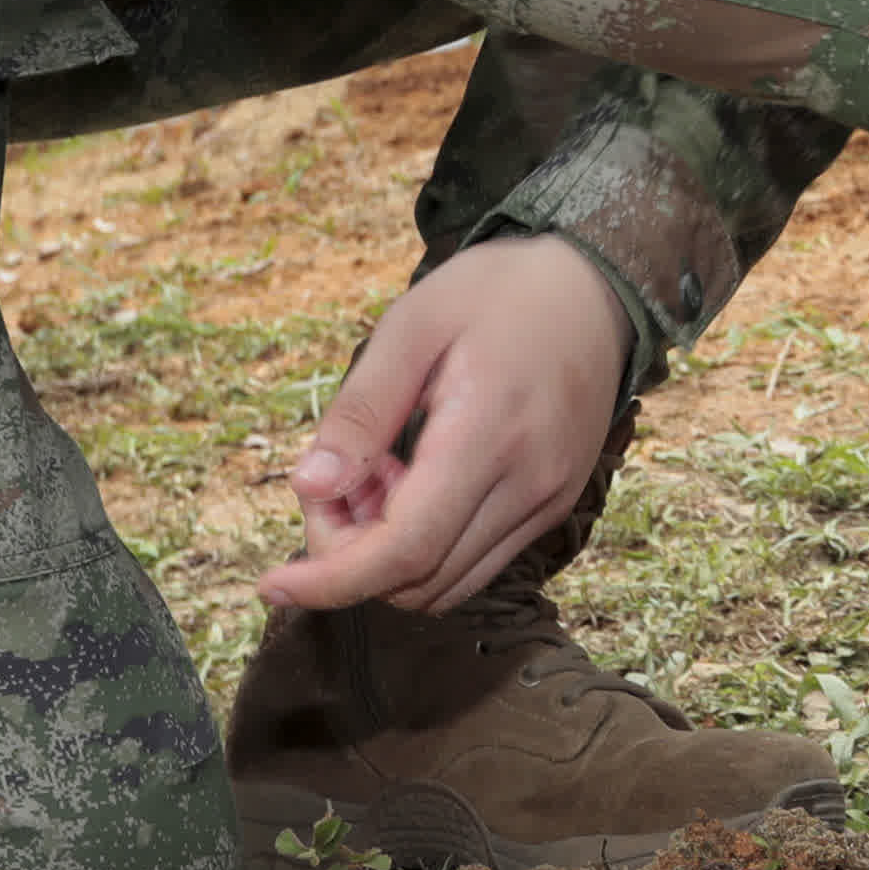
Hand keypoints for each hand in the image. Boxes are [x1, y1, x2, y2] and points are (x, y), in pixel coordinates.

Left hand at [261, 232, 628, 613]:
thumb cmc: (500, 293)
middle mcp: (529, 484)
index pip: (404, 548)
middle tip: (334, 483)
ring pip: (447, 583)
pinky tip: (417, 483)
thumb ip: (360, 411)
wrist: (594, 286)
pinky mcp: (554, 505)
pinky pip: (477, 562)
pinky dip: (428, 546)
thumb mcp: (412, 326)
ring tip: (380, 475)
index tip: (273, 583)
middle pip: (418, 577)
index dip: (331, 580)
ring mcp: (548, 501)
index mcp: (488, 434)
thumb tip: (310, 488)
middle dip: (351, 555)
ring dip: (389, 555)